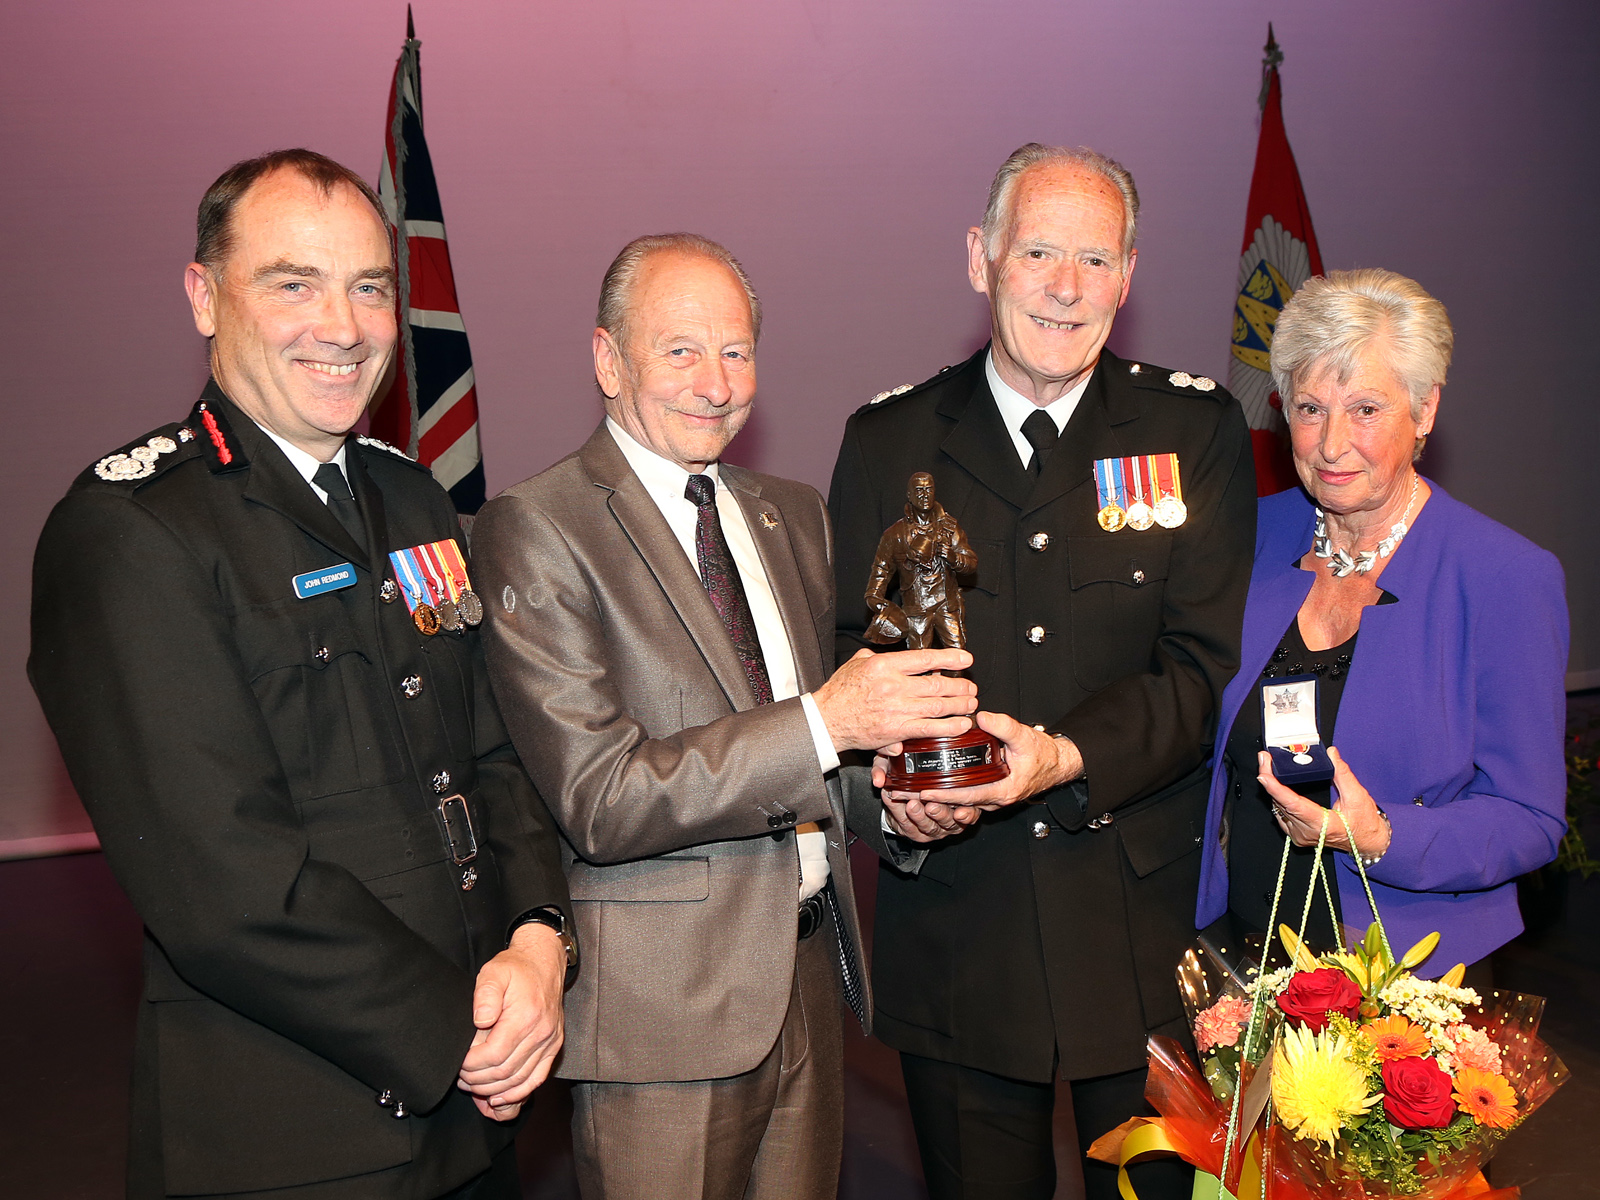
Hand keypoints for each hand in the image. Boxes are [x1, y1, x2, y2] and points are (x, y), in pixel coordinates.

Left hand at [457, 923, 566, 1118]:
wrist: (544, 963)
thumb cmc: (516, 969)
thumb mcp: (494, 972)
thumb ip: (485, 994)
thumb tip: (481, 1020)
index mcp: (525, 1017)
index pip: (494, 1055)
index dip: (472, 1065)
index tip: (458, 1064)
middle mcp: (541, 1033)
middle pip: (505, 1072)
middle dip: (478, 1080)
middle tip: (461, 1078)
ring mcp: (550, 1042)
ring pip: (519, 1080)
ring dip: (494, 1091)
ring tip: (474, 1087)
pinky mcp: (554, 1046)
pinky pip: (537, 1079)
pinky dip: (518, 1093)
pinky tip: (501, 1098)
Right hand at [813, 648, 976, 752]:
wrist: (826, 720)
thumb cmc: (839, 692)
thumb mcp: (856, 664)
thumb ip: (877, 657)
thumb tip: (896, 658)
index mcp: (884, 666)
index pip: (924, 659)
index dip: (949, 658)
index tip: (965, 659)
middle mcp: (893, 686)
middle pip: (936, 683)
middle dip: (959, 685)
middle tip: (970, 687)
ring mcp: (896, 709)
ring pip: (938, 705)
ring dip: (959, 704)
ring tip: (970, 703)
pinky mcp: (896, 730)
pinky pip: (929, 728)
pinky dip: (949, 726)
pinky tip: (961, 724)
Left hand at [883, 711, 1080, 811]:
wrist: (1056, 763)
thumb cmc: (1042, 754)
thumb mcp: (1024, 737)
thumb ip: (1003, 726)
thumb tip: (982, 716)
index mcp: (1002, 790)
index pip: (967, 797)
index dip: (945, 796)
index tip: (924, 793)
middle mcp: (994, 799)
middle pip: (958, 804)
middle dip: (931, 801)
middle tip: (905, 795)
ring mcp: (990, 798)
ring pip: (959, 803)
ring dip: (936, 799)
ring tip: (909, 793)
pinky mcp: (987, 793)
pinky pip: (964, 797)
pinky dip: (946, 794)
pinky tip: (929, 787)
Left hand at [1256, 747, 1391, 859]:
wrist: (1367, 842)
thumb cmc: (1365, 823)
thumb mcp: (1358, 796)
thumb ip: (1343, 774)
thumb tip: (1331, 754)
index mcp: (1321, 825)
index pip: (1292, 804)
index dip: (1275, 788)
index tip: (1263, 774)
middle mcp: (1306, 832)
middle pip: (1281, 803)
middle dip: (1270, 779)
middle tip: (1265, 759)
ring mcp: (1299, 835)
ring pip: (1278, 808)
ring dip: (1273, 788)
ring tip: (1269, 767)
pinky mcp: (1297, 834)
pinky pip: (1281, 814)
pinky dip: (1279, 798)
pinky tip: (1277, 784)